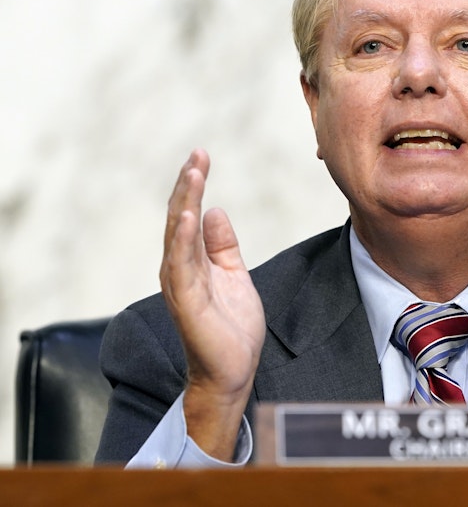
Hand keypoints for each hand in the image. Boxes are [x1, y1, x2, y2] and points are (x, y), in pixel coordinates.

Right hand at [159, 149, 265, 459]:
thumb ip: (222, 245)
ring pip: (178, 236)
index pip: (189, 214)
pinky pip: (183, 266)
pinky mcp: (188, 303)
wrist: (233, 370)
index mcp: (191, 261)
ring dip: (184, 203)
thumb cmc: (231, 326)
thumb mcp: (233, 274)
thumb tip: (214, 210)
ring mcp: (181, 285)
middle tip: (198, 155)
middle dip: (188, 185)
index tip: (201, 155)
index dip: (193, 185)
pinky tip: (190, 216)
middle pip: (180, 218)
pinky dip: (185, 240)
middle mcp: (179, 269)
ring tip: (192, 174)